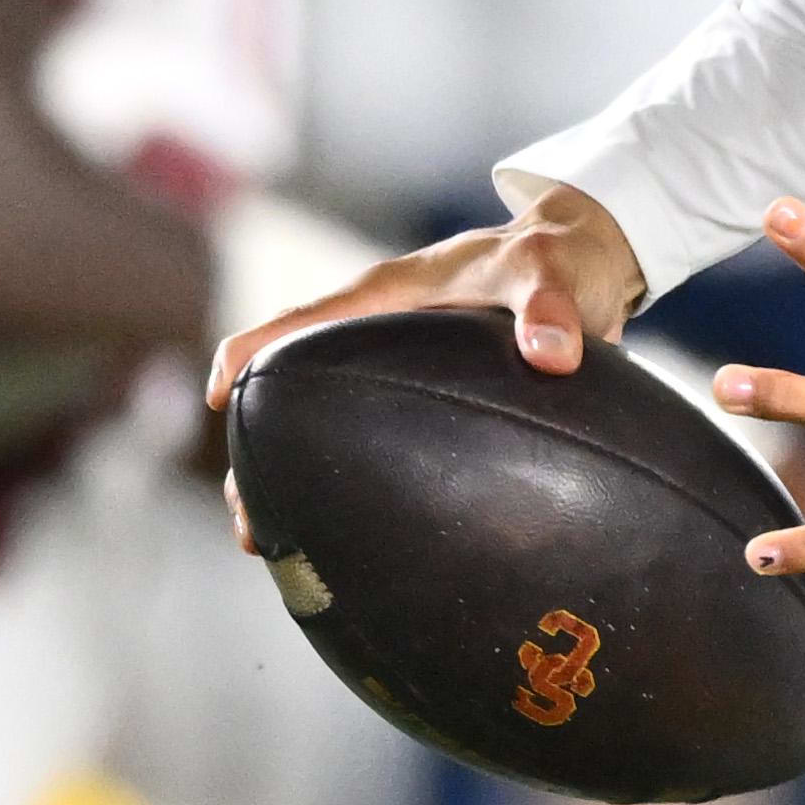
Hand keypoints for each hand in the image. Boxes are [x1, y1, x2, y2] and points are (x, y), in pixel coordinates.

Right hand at [206, 189, 649, 552]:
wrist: (585, 266)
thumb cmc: (559, 257)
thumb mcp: (554, 271)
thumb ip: (551, 308)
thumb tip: (552, 355)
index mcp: (389, 296)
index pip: (300, 323)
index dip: (248, 356)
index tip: (219, 399)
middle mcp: (378, 333)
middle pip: (292, 390)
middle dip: (257, 451)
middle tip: (250, 522)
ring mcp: (395, 369)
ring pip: (324, 426)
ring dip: (295, 479)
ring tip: (273, 547)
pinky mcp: (422, 399)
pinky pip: (370, 443)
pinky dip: (350, 487)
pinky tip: (353, 545)